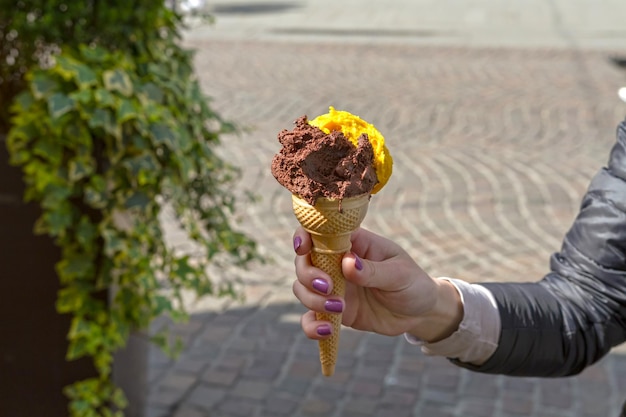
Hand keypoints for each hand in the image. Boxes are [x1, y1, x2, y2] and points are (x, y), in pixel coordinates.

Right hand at [292, 227, 462, 341]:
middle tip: (328, 287)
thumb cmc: (413, 283)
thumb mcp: (400, 274)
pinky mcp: (333, 311)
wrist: (420, 314)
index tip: (303, 249)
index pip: (320, 232)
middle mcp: (337, 263)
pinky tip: (327, 331)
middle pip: (304, 261)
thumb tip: (347, 263)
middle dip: (307, 274)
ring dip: (311, 299)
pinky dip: (312, 326)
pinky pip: (311, 318)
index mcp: (353, 243)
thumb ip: (374, 270)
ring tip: (339, 308)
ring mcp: (333, 287)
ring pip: (302, 288)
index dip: (304, 237)